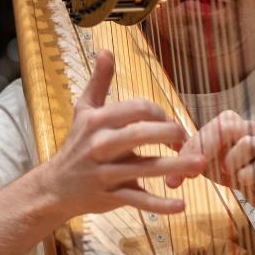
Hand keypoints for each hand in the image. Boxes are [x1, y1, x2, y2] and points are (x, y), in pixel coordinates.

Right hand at [41, 50, 205, 217]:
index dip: (161, 113)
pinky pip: (138, 200)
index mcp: (98, 121)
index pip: (138, 108)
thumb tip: (105, 49)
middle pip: (141, 134)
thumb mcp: (84, 110)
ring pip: (144, 168)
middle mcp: (100, 145)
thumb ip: (99, 81)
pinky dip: (160, 205)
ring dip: (175, 166)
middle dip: (170, 134)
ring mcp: (105, 173)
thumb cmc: (76, 144)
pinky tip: (181, 205)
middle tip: (186, 139)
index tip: (170, 124)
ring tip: (200, 165)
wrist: (54, 187)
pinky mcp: (110, 197)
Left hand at [165, 110, 254, 218]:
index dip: (192, 148)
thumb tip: (169, 180)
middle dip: (208, 150)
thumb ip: (187, 162)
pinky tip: (242, 181)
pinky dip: (246, 175)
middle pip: (226, 128)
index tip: (181, 169)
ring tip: (228, 172)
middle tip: (199, 170)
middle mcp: (249, 127)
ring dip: (231, 162)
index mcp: (231, 122)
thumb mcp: (207, 164)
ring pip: (246, 144)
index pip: (208, 128)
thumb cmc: (233, 170)